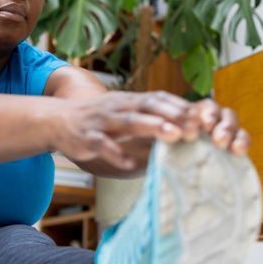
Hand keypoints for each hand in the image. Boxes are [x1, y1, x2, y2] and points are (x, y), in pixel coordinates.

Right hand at [50, 91, 249, 171]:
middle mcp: (118, 107)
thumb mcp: (126, 114)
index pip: (159, 98)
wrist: (58, 120)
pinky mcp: (86, 138)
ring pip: (128, 121)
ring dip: (152, 127)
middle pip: (148, 106)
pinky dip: (116, 154)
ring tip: (173, 136)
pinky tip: (130, 165)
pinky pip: (102, 145)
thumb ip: (152, 120)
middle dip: (172, 115)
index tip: (204, 117)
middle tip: (195, 128)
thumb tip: (186, 130)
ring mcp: (102, 122)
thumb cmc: (101, 121)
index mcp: (130, 101)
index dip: (180, 106)